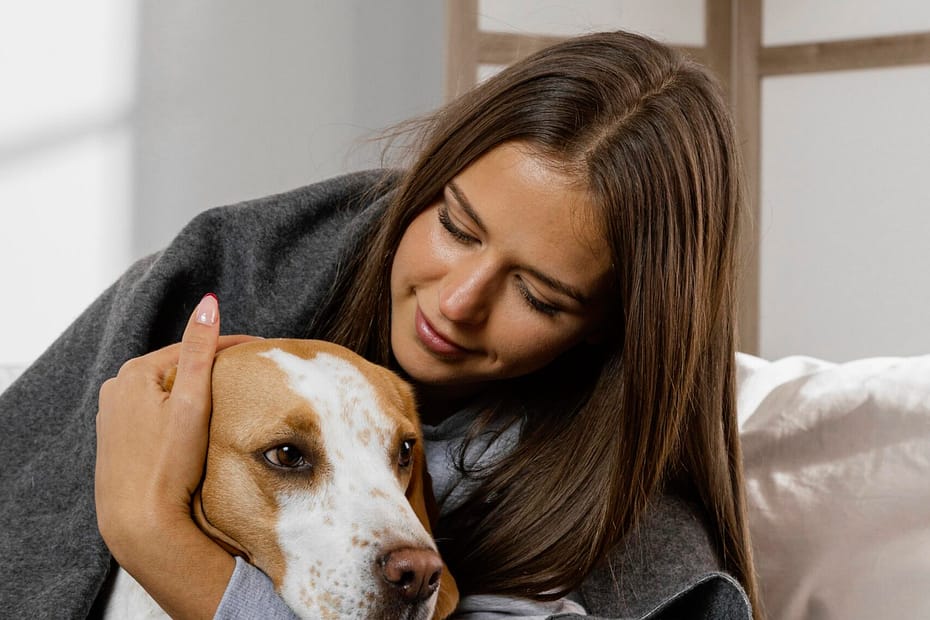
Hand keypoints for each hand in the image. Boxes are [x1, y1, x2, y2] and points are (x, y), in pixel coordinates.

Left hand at [95, 293, 257, 617]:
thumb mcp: (193, 401)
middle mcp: (117, 388)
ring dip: (195, 390)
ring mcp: (114, 416)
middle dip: (212, 367)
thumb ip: (200, 350)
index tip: (262, 348)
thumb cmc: (169, 463)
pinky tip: (198, 422)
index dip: (231, 347)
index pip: (193, 348)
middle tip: (251, 371)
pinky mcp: (117, 441)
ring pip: (166, 392)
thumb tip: (209, 302)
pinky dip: (178, 412)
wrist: (140, 522)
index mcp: (134, 372)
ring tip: (230, 393)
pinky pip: (155, 414)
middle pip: (178, 369)